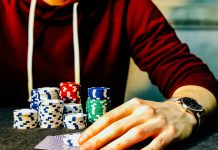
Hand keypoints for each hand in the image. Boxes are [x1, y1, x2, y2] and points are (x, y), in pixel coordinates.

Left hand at [78, 98, 196, 149]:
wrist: (182, 110)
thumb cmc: (154, 113)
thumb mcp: (138, 109)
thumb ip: (123, 118)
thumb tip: (102, 133)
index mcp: (133, 105)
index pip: (109, 116)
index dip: (94, 128)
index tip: (82, 139)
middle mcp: (143, 111)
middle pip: (118, 126)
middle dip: (99, 139)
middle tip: (85, 149)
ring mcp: (156, 122)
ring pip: (133, 135)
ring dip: (115, 147)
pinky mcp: (169, 133)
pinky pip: (154, 146)